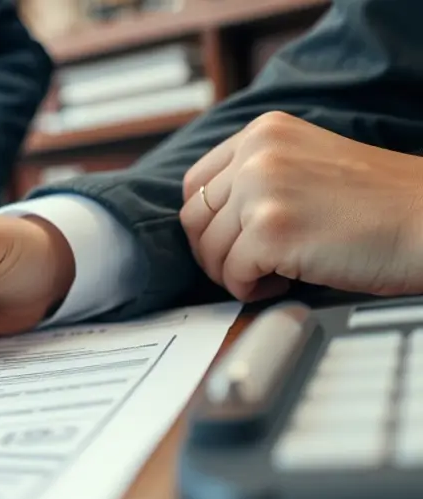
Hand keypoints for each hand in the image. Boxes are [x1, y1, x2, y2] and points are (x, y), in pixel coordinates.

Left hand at [181, 111, 422, 301]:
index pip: (196, 182)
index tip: (227, 240)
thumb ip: (260, 175)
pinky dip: (252, 289)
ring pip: (210, 250)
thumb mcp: (310, 163)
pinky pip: (233, 275)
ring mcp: (260, 190)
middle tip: (247, 266)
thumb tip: (213, 218)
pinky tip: (286, 282)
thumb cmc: (382, 204)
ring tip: (277, 272)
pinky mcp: (269, 231)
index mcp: (264, 132)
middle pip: (194, 218)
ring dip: (236, 273)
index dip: (207, 221)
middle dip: (214, 251)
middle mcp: (257, 154)